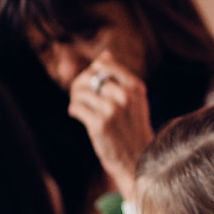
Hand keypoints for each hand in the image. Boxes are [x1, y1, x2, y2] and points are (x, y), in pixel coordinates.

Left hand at [68, 50, 153, 197]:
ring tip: (79, 106)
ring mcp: (112, 110)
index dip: (92, 70)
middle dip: (80, 84)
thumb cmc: (133, 128)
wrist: (138, 159)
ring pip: (81, 92)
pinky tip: (78, 115)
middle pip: (90, 77)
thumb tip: (105, 54)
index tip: (90, 81)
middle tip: (79, 95)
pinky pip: (76, 108)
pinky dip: (74, 110)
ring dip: (75, 98)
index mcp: (135, 87)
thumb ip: (121, 78)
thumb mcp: (134, 100)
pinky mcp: (99, 124)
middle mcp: (125, 95)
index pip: (105, 64)